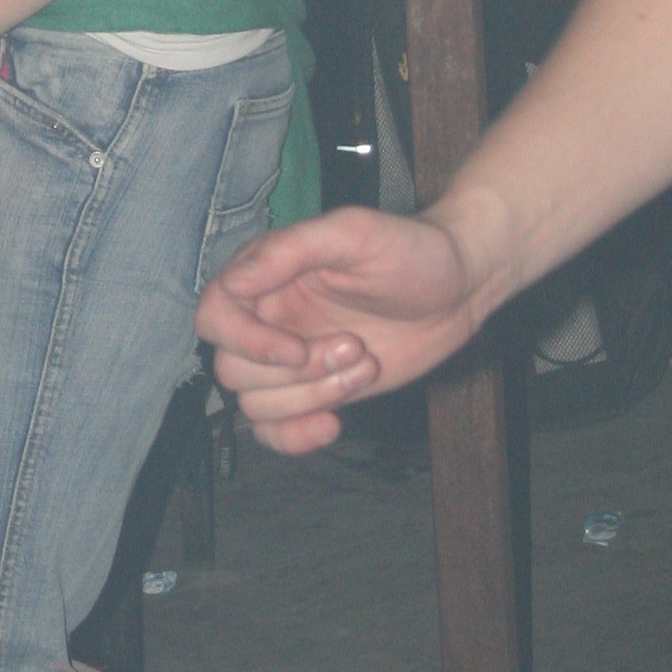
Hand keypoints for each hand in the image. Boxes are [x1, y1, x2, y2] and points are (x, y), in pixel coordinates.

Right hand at [194, 207, 487, 453]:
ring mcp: (289, 360)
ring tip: (365, 365)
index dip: (246, 342)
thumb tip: (234, 280)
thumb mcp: (352, 233)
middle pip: (234, 370)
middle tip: (355, 346)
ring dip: (314, 396)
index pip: (213, 317)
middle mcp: (267, 319)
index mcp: (264, 276)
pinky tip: (334, 424)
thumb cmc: (408, 249)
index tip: (297, 348)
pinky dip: (295, 438)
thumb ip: (288, 250)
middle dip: (298, 372)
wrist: (458, 287)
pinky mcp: (314, 391)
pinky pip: (273, 432)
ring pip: (257, 405)